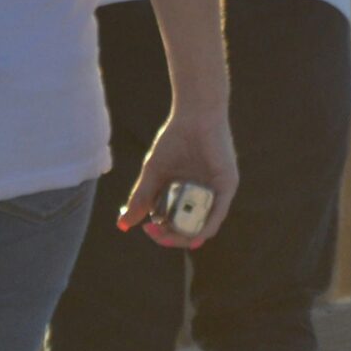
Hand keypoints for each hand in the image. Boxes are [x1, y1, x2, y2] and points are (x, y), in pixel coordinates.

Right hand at [118, 106, 236, 249]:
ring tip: (165, 231)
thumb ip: (142, 198)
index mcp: (186, 194)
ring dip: (184, 236)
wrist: (194, 114)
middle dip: (170, 237)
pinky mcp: (227, 185)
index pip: (176, 224)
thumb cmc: (175, 139)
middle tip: (153, 231)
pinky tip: (191, 234)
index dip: (162, 232)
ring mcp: (216, 192)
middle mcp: (203, 197)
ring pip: (203, 226)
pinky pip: (218, 213)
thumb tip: (123, 224)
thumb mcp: (154, 172)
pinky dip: (204, 227)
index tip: (146, 228)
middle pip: (188, 229)